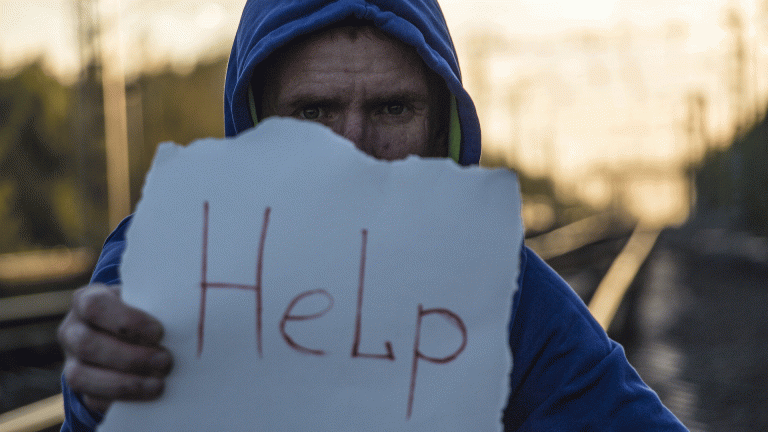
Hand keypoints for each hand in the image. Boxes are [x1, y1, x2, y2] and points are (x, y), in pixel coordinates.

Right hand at [58, 284, 172, 413]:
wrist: (124, 334)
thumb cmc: (141, 312)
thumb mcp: (144, 302)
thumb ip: (154, 307)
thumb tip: (181, 322)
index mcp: (86, 300)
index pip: (95, 307)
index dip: (126, 321)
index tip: (158, 332)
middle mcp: (72, 331)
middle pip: (88, 345)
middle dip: (130, 357)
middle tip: (166, 361)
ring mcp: (71, 361)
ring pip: (81, 377)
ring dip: (125, 383)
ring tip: (159, 383)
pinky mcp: (80, 388)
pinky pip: (92, 399)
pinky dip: (121, 399)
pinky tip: (146, 394)